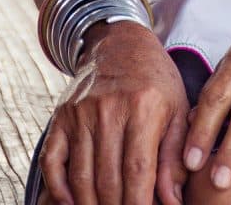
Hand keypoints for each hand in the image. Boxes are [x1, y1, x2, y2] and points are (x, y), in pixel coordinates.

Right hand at [39, 21, 189, 204]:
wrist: (120, 42)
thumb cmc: (155, 81)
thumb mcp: (177, 109)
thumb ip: (175, 156)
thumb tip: (173, 202)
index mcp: (143, 106)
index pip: (138, 170)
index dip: (139, 204)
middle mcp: (108, 107)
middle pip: (108, 179)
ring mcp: (81, 111)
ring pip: (81, 175)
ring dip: (91, 204)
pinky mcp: (61, 115)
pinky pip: (53, 160)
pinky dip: (58, 189)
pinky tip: (72, 204)